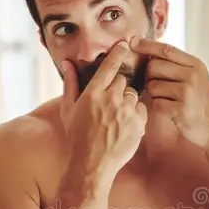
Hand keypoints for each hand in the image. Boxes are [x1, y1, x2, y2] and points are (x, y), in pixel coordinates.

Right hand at [60, 41, 146, 179]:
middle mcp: (111, 98)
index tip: (125, 44)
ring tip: (116, 118)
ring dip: (127, 102)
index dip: (118, 53)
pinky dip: (136, 114)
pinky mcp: (138, 123)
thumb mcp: (68, 110)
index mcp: (93, 93)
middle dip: (119, 88)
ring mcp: (126, 111)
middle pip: (123, 81)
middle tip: (111, 103)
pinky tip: (124, 125)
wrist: (92, 164)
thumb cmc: (77, 137)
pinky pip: (141, 109)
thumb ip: (70, 84)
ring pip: (133, 95)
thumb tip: (67, 63)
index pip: (110, 66)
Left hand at [131, 38, 208, 149]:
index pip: (166, 49)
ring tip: (169, 99)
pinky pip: (156, 103)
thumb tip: (151, 52)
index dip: (147, 45)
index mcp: (196, 65)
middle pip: (153, 67)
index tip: (133, 42)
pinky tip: (171, 110)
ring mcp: (186, 93)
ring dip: (155, 93)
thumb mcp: (199, 76)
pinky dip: (159, 107)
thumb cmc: (204, 100)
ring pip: (152, 86)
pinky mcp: (179, 110)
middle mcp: (192, 76)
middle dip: (150, 76)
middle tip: (159, 85)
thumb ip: (180, 64)